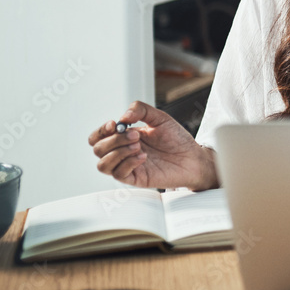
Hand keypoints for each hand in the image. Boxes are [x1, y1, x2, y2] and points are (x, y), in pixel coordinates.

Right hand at [88, 101, 217, 190]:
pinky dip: (129, 162)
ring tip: (139, 146)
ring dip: (118, 152)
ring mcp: (127, 166)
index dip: (101, 130)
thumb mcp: (159, 118)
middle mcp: (122, 152)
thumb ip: (141, 110)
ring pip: (102, 165)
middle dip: (114, 139)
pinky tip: (144, 156)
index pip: (98, 136)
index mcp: (124, 137)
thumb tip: (123, 117)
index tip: (115, 124)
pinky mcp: (135, 179)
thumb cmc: (176, 139)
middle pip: (97, 149)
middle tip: (135, 135)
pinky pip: (119, 174)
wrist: (192, 157)